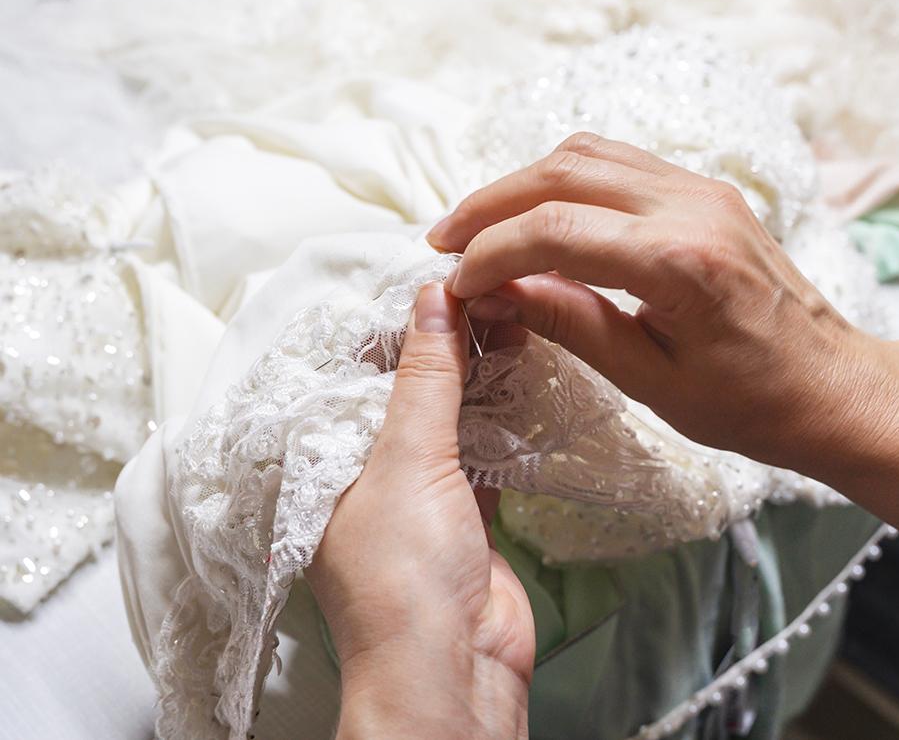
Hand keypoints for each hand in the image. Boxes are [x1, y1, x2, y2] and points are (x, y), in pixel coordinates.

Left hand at [306, 284, 534, 739]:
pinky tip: (522, 373)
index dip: (394, 324)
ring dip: (479, 373)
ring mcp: (419, 494)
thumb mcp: (406, 461)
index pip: (356, 372)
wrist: (454, 668)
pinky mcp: (466, 513)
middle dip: (445, 343)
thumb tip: (431, 300)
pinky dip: (502, 415)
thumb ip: (424, 378)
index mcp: (327, 460)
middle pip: (407, 389)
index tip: (436, 279)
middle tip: (487, 291)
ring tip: (511, 317)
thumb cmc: (401, 577)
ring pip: (448, 415)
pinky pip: (482, 449)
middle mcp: (366, 472)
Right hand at [428, 132, 896, 477]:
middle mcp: (692, 206)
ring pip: (588, 155)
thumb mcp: (650, 380)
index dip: (491, 254)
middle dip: (491, 205)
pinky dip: (565, 182)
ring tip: (480, 227)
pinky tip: (538, 216)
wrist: (833, 385)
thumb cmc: (751, 402)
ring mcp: (703, 190)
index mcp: (680, 261)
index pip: (554, 231)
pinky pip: (619, 164)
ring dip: (523, 184)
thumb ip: (570, 323)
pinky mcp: (706, 192)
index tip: (457, 285)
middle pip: (562, 173)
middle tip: (445, 243)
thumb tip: (498, 292)